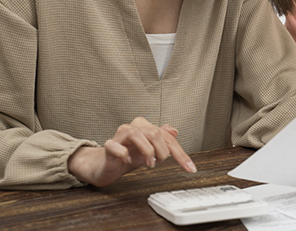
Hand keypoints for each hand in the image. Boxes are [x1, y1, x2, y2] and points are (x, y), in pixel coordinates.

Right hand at [68, 116, 196, 186]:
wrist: (106, 165)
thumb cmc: (128, 156)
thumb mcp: (151, 150)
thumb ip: (163, 140)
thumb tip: (174, 130)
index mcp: (145, 127)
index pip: (167, 137)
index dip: (180, 153)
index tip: (190, 168)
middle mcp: (133, 128)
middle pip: (154, 133)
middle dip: (162, 151)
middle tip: (159, 162)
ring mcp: (119, 136)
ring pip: (136, 134)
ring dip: (146, 151)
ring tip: (149, 163)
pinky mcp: (108, 146)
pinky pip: (115, 146)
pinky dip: (124, 154)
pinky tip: (127, 161)